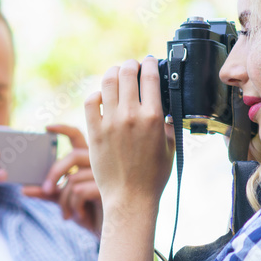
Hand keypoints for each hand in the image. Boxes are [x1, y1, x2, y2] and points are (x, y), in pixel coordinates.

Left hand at [23, 125, 102, 235]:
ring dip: (63, 200)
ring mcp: (106, 176)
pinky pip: (79, 192)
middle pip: (72, 156)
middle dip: (55, 172)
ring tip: (67, 214)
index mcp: (90, 160)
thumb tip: (24, 189)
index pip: (78, 136)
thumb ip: (48, 193)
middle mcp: (100, 164)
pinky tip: (79, 215)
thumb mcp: (66, 201)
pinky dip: (74, 206)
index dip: (63, 129)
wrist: (112, 233)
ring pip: (73, 179)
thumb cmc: (91, 214)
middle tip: (46, 189)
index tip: (47, 127)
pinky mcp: (108, 190)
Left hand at [84, 58, 174, 209]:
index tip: (149, 62)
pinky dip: (96, 94)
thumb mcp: (170, 147)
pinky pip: (91, 101)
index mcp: (153, 117)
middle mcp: (130, 116)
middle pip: (127, 73)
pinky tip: (101, 97)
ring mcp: (110, 122)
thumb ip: (168, 124)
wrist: (130, 198)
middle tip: (132, 66)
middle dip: (131, 64)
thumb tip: (165, 109)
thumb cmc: (153, 177)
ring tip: (116, 74)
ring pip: (107, 82)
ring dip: (113, 73)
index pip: (150, 77)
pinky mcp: (94, 132)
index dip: (149, 64)